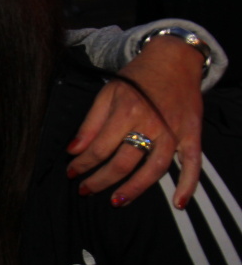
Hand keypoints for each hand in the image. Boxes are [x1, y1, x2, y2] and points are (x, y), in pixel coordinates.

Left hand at [66, 35, 204, 208]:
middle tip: (86, 190)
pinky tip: (178, 204)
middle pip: (123, 163)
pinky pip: (193, 164)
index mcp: (126, 112)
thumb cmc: (137, 78)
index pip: (99, 148)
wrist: (174, 60)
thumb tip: (73, 150)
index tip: (72, 173)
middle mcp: (151, 124)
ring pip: (153, 169)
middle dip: (100, 181)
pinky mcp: (192, 135)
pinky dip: (188, 185)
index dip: (82, 164)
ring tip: (116, 201)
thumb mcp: (107, 93)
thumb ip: (90, 123)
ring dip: (133, 189)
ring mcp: (174, 132)